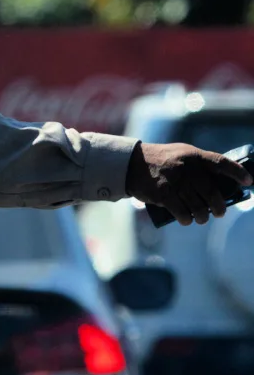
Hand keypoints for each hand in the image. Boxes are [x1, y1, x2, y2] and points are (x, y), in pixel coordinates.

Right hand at [126, 142, 252, 225]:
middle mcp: (186, 167)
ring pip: (199, 207)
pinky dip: (186, 219)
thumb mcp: (181, 154)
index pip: (221, 162)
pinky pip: (182, 213)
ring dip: (202, 217)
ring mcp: (175, 181)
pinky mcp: (164, 194)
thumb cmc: (162, 160)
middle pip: (213, 193)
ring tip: (201, 218)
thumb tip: (222, 185)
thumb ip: (199, 165)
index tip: (249, 182)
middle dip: (219, 207)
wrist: (132, 163)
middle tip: (219, 212)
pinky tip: (186, 220)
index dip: (237, 172)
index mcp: (193, 155)